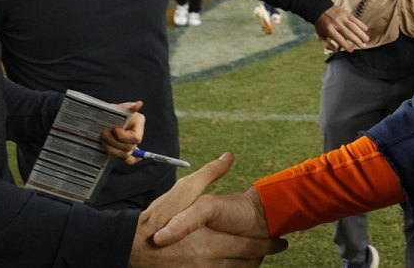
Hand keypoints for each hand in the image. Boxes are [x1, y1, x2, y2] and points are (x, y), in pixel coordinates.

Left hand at [102, 100, 144, 164]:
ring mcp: (132, 145)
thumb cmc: (115, 111)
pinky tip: (114, 154)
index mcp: (138, 124)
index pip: (135, 138)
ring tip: (103, 141)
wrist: (107, 117)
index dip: (124, 136)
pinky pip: (129, 160)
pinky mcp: (125, 151)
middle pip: (129, 148)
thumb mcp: (120, 108)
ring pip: (125, 155)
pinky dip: (123, 158)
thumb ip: (128, 107)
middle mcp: (137, 136)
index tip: (114, 129)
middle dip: (114, 142)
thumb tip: (138, 104)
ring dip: (112, 149)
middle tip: (103, 134)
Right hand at [130, 153, 285, 266]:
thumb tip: (229, 156)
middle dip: (261, 255)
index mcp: (211, 243)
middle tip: (273, 247)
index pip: (252, 248)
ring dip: (247, 264)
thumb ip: (210, 174)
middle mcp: (209, 264)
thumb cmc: (157, 217)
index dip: (270, 245)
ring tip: (255, 256)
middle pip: (247, 263)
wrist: (131, 246)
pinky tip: (232, 263)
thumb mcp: (184, 191)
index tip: (282, 241)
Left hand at [314, 6, 368, 52]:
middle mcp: (337, 24)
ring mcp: (342, 18)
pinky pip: (355, 19)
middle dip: (357, 41)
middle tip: (362, 46)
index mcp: (330, 30)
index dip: (347, 46)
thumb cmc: (321, 24)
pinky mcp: (346, 13)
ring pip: (354, 27)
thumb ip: (327, 44)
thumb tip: (336, 51)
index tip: (351, 50)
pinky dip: (361, 24)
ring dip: (361, 34)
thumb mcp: (320, 35)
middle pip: (349, 34)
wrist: (319, 8)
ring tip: (366, 40)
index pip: (340, 40)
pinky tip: (365, 29)